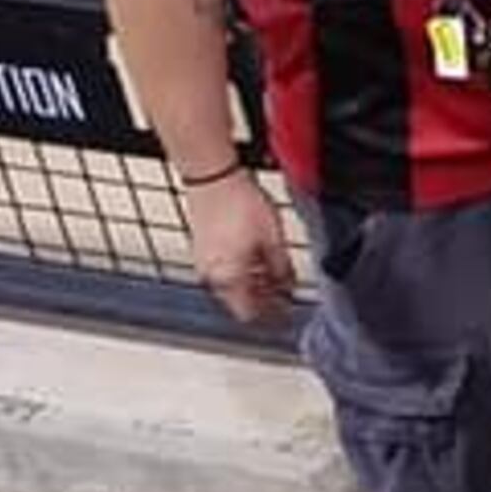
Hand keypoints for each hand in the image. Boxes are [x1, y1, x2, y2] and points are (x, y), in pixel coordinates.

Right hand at [178, 173, 295, 324]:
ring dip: (254, 281)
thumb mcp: (273, 240)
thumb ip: (282, 269)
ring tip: (276, 271)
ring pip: (231, 283)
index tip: (287, 308)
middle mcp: (212, 275)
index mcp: (228, 279)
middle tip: (285, 289)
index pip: (248, 313)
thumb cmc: (240, 204)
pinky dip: (241, 268)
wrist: (213, 177)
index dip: (270, 314)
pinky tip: (258, 256)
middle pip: (239, 299)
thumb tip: (288, 286)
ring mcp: (204, 261)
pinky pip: (223, 268)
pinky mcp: (202, 247)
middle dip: (264, 297)